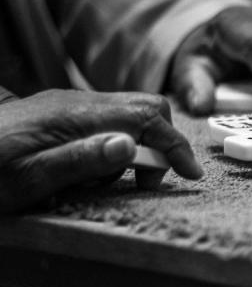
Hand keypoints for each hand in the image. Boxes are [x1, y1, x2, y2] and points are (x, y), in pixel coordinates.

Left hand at [0, 90, 201, 212]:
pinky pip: (105, 122)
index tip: (189, 175)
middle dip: (161, 141)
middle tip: (146, 181)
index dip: (173, 145)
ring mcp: (66, 106)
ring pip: (126, 114)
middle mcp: (75, 103)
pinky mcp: (58, 114)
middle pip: (144, 106)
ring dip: (134, 147)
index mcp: (73, 116)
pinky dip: (113, 146)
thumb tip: (130, 146)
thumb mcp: (27, 179)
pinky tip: (89, 172)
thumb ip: (79, 161)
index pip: (145, 117)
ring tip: (109, 183)